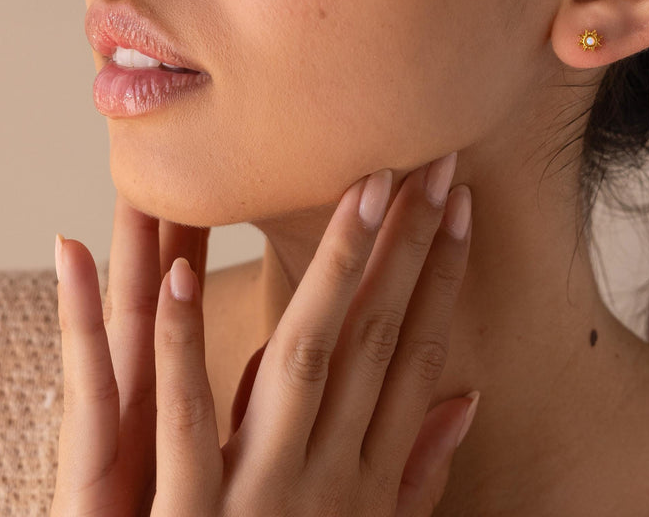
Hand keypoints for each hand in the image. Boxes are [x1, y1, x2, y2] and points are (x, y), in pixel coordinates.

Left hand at [51, 153, 475, 516]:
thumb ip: (420, 469)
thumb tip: (471, 391)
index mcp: (372, 476)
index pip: (420, 350)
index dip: (444, 272)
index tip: (459, 203)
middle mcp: (333, 473)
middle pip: (377, 337)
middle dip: (410, 244)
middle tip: (429, 163)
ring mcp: (264, 493)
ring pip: (304, 355)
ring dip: (335, 269)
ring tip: (360, 188)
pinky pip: (187, 421)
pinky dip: (182, 346)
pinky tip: (177, 277)